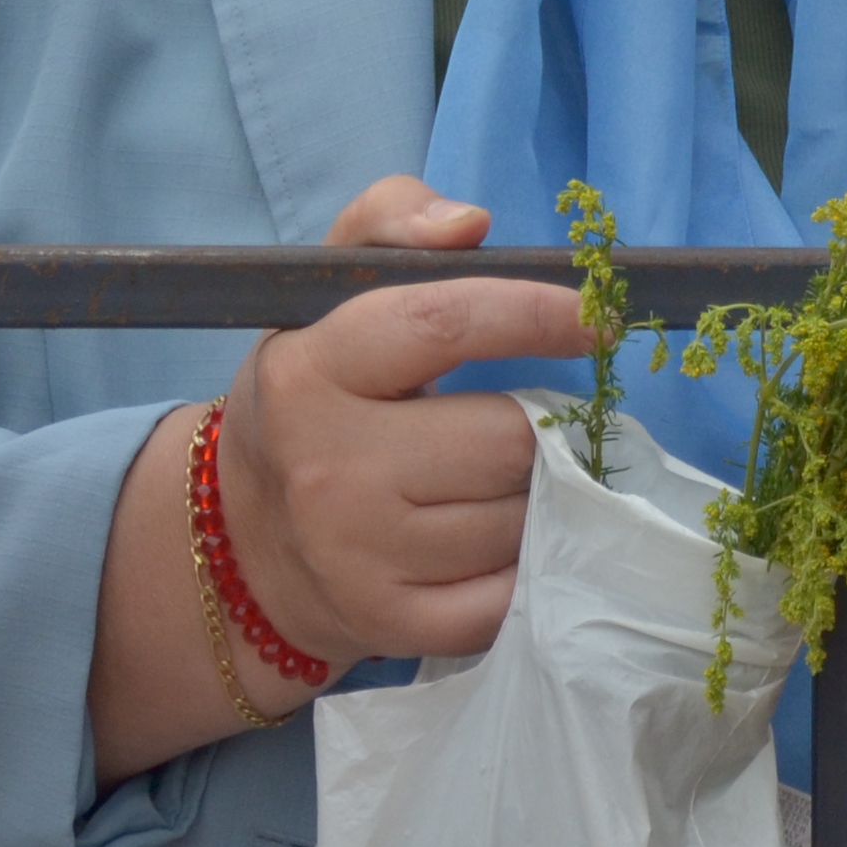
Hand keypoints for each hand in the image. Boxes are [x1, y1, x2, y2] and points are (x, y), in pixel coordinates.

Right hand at [211, 173, 592, 671]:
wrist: (247, 543)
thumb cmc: (314, 395)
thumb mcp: (325, 293)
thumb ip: (391, 220)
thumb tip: (471, 222)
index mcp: (311, 372)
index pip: (443, 323)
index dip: (536, 314)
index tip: (599, 318)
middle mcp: (330, 469)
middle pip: (506, 435)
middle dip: (538, 423)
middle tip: (521, 421)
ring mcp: (362, 557)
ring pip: (522, 515)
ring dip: (539, 492)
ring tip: (500, 480)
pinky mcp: (396, 626)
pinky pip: (516, 589)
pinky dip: (532, 562)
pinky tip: (503, 537)